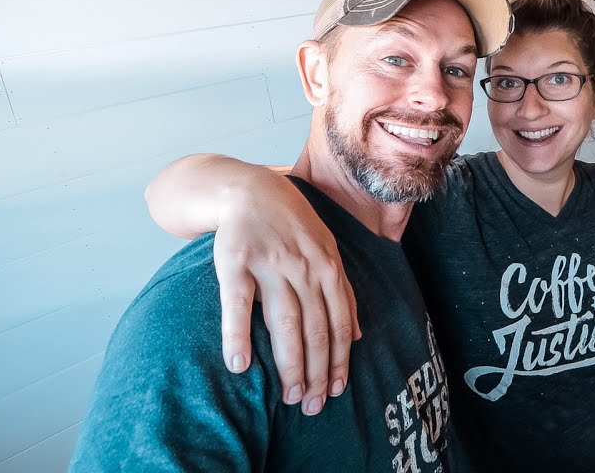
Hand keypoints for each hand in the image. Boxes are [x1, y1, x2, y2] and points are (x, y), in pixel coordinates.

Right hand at [212, 170, 360, 415]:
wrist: (248, 188)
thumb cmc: (290, 224)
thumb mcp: (326, 250)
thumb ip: (342, 291)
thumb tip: (360, 336)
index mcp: (328, 267)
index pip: (339, 323)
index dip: (338, 360)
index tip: (335, 390)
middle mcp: (304, 268)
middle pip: (315, 329)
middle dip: (316, 371)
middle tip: (311, 406)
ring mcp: (270, 264)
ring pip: (285, 323)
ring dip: (289, 364)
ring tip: (289, 396)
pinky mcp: (235, 261)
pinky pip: (238, 304)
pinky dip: (238, 335)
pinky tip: (239, 364)